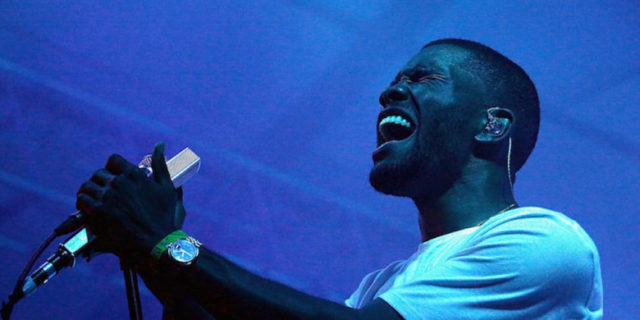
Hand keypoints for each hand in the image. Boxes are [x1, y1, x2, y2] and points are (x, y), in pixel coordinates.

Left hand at [76, 143, 182, 261]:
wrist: (156, 242)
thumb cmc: (164, 216)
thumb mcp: (167, 187)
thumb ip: (160, 164)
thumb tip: (159, 144)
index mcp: (134, 174)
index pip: (113, 160)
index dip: (112, 167)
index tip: (114, 176)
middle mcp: (118, 182)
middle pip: (99, 173)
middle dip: (101, 181)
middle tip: (105, 192)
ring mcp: (107, 197)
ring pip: (88, 185)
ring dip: (90, 191)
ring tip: (94, 199)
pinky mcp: (98, 212)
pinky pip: (82, 200)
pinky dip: (83, 203)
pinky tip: (89, 208)